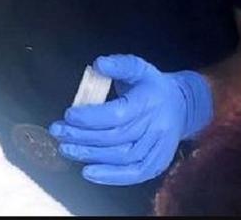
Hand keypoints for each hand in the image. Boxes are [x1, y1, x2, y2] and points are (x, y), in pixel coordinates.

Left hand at [50, 54, 213, 185]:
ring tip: (66, 149)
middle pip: (115, 137)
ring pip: (122, 157)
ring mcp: (157, 148)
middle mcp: (155, 127)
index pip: (118, 114)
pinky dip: (111, 176)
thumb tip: (98, 64)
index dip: (91, 117)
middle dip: (83, 137)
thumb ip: (119, 64)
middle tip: (58, 132)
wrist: (182, 107)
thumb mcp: (138, 67)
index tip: (68, 115)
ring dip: (91, 156)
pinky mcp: (157, 163)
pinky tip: (88, 172)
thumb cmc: (152, 86)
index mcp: (149, 101)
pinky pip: (134, 174)